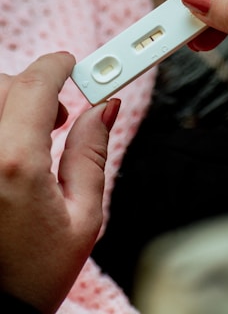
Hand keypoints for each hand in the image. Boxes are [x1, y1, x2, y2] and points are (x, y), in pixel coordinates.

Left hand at [0, 52, 119, 312]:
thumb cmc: (32, 277)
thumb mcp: (83, 217)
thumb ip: (92, 153)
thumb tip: (103, 110)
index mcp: (15, 165)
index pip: (35, 85)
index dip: (58, 66)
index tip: (72, 64)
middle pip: (4, 84)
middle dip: (35, 85)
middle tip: (61, 112)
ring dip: (13, 101)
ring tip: (35, 132)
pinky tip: (13, 144)